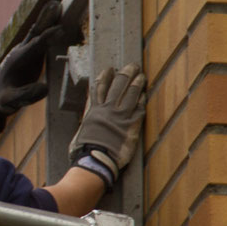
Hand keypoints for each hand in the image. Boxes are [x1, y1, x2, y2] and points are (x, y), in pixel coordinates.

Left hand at [0, 0, 64, 129]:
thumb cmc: (3, 98)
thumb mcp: (11, 101)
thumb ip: (26, 95)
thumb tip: (45, 88)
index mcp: (18, 62)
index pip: (34, 47)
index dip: (46, 38)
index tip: (59, 30)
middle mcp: (22, 52)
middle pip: (36, 33)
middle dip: (45, 20)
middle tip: (56, 4)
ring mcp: (26, 50)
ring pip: (38, 31)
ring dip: (47, 19)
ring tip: (57, 4)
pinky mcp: (31, 52)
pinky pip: (40, 36)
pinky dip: (48, 26)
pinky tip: (56, 16)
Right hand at [69, 63, 144, 182]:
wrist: (95, 159)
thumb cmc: (84, 149)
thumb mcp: (82, 130)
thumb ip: (88, 119)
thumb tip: (89, 114)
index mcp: (94, 110)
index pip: (100, 87)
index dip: (105, 76)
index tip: (110, 69)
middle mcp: (108, 109)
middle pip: (118, 85)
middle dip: (125, 73)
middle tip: (131, 66)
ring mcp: (121, 116)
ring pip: (131, 93)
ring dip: (137, 82)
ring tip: (141, 75)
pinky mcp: (131, 126)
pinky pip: (139, 109)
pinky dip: (142, 100)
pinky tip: (145, 95)